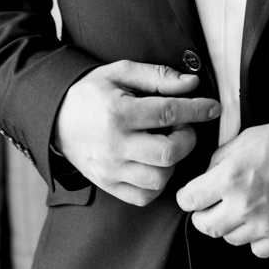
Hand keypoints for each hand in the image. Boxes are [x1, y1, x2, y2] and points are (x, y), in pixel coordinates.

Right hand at [53, 60, 219, 205]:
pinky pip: (144, 196)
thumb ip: (157, 76)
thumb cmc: (91, 93)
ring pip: (159, 178)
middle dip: (187, 139)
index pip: (169, 113)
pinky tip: (155, 164)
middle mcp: (115, 145)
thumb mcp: (120, 72)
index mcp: (118, 113)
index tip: (213, 107)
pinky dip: (157, 183)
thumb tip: (192, 85)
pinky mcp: (108, 185)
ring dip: (173, 162)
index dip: (197, 110)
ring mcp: (110, 170)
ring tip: (166, 144)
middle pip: (168, 153)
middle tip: (182, 127)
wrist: (54, 118)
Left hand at [175, 116, 268, 257]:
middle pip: (204, 226)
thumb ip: (219, 160)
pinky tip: (261, 220)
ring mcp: (264, 225)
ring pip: (229, 238)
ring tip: (243, 208)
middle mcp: (244, 205)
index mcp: (231, 177)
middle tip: (212, 205)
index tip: (193, 195)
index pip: (189, 200)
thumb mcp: (246, 138)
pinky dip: (255, 238)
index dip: (188, 196)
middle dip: (204, 214)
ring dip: (231, 225)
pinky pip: (256, 249)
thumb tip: (204, 177)